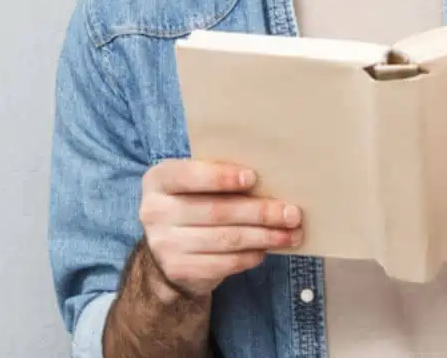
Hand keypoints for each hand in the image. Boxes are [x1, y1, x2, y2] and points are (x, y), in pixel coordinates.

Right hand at [138, 159, 303, 298]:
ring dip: (263, 237)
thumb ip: (218, 176)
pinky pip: (223, 263)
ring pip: (225, 239)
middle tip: (291, 213)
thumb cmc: (192, 204)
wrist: (167, 249)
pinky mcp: (179, 269)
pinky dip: (250, 256)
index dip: (220, 177)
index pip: (188, 176)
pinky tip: (266, 250)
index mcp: (159, 180)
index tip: (253, 178)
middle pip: (216, 211)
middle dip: (259, 212)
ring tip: (290, 234)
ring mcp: (164, 244)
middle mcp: (154, 212)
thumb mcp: (194, 184)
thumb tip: (270, 180)